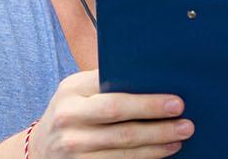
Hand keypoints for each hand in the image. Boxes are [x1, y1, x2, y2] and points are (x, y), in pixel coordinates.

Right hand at [30, 70, 192, 158]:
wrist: (41, 148)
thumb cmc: (71, 111)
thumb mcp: (77, 90)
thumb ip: (104, 82)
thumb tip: (152, 77)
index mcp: (71, 94)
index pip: (115, 100)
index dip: (148, 104)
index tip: (177, 103)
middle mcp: (69, 123)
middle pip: (122, 129)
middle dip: (158, 128)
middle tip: (186, 125)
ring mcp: (73, 151)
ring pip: (124, 152)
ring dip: (156, 147)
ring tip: (178, 140)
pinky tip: (160, 154)